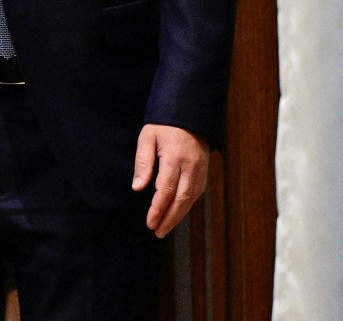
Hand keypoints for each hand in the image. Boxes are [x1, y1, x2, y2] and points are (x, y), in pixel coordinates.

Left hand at [132, 123, 209, 237]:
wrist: (188, 112)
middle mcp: (191, 166)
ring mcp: (200, 169)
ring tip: (165, 227)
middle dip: (169, 218)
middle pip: (181, 199)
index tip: (150, 222)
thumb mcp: (147, 137)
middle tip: (158, 232)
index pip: (166, 190)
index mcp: (175, 158)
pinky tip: (178, 212)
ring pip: (191, 198)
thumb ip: (143, 163)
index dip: (158, 209)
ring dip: (179, 215)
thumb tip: (138, 188)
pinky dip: (187, 205)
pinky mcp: (204, 169)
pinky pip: (197, 192)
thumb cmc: (163, 124)